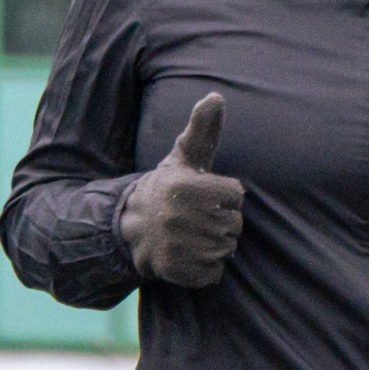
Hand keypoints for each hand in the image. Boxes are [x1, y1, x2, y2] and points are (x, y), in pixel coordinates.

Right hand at [118, 94, 245, 288]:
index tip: (202, 197)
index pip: (237, 196)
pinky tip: (188, 256)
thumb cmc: (167, 190)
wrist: (131, 229)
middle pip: (235, 226)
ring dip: (214, 246)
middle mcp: (184, 217)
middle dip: (220, 223)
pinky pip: (214, 274)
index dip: (224, 197)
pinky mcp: (180, 272)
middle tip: (195, 219)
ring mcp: (182, 246)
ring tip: (191, 236)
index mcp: (189, 187)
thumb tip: (215, 95)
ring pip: (226, 250)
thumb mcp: (182, 158)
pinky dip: (205, 269)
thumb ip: (202, 129)